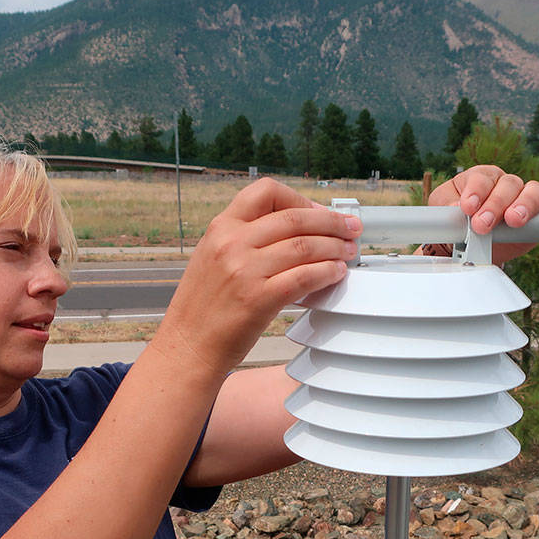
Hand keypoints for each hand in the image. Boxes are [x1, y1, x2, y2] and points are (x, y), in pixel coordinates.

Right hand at [157, 178, 360, 374]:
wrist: (187, 346)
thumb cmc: (203, 308)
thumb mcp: (212, 258)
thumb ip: (244, 239)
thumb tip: (293, 232)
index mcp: (220, 228)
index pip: (266, 192)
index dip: (301, 199)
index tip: (319, 211)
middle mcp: (231, 243)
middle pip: (295, 218)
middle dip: (331, 222)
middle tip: (351, 229)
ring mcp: (244, 270)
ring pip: (305, 246)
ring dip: (335, 247)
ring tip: (348, 252)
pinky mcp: (258, 298)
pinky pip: (305, 276)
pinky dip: (327, 272)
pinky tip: (335, 273)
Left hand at [426, 165, 538, 263]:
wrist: (464, 244)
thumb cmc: (454, 219)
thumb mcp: (442, 208)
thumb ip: (448, 205)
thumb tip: (458, 208)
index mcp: (481, 177)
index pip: (482, 178)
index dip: (476, 192)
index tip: (467, 208)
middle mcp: (504, 184)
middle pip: (508, 185)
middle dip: (495, 205)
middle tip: (483, 225)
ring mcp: (523, 197)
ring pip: (531, 191)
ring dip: (524, 205)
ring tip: (513, 221)